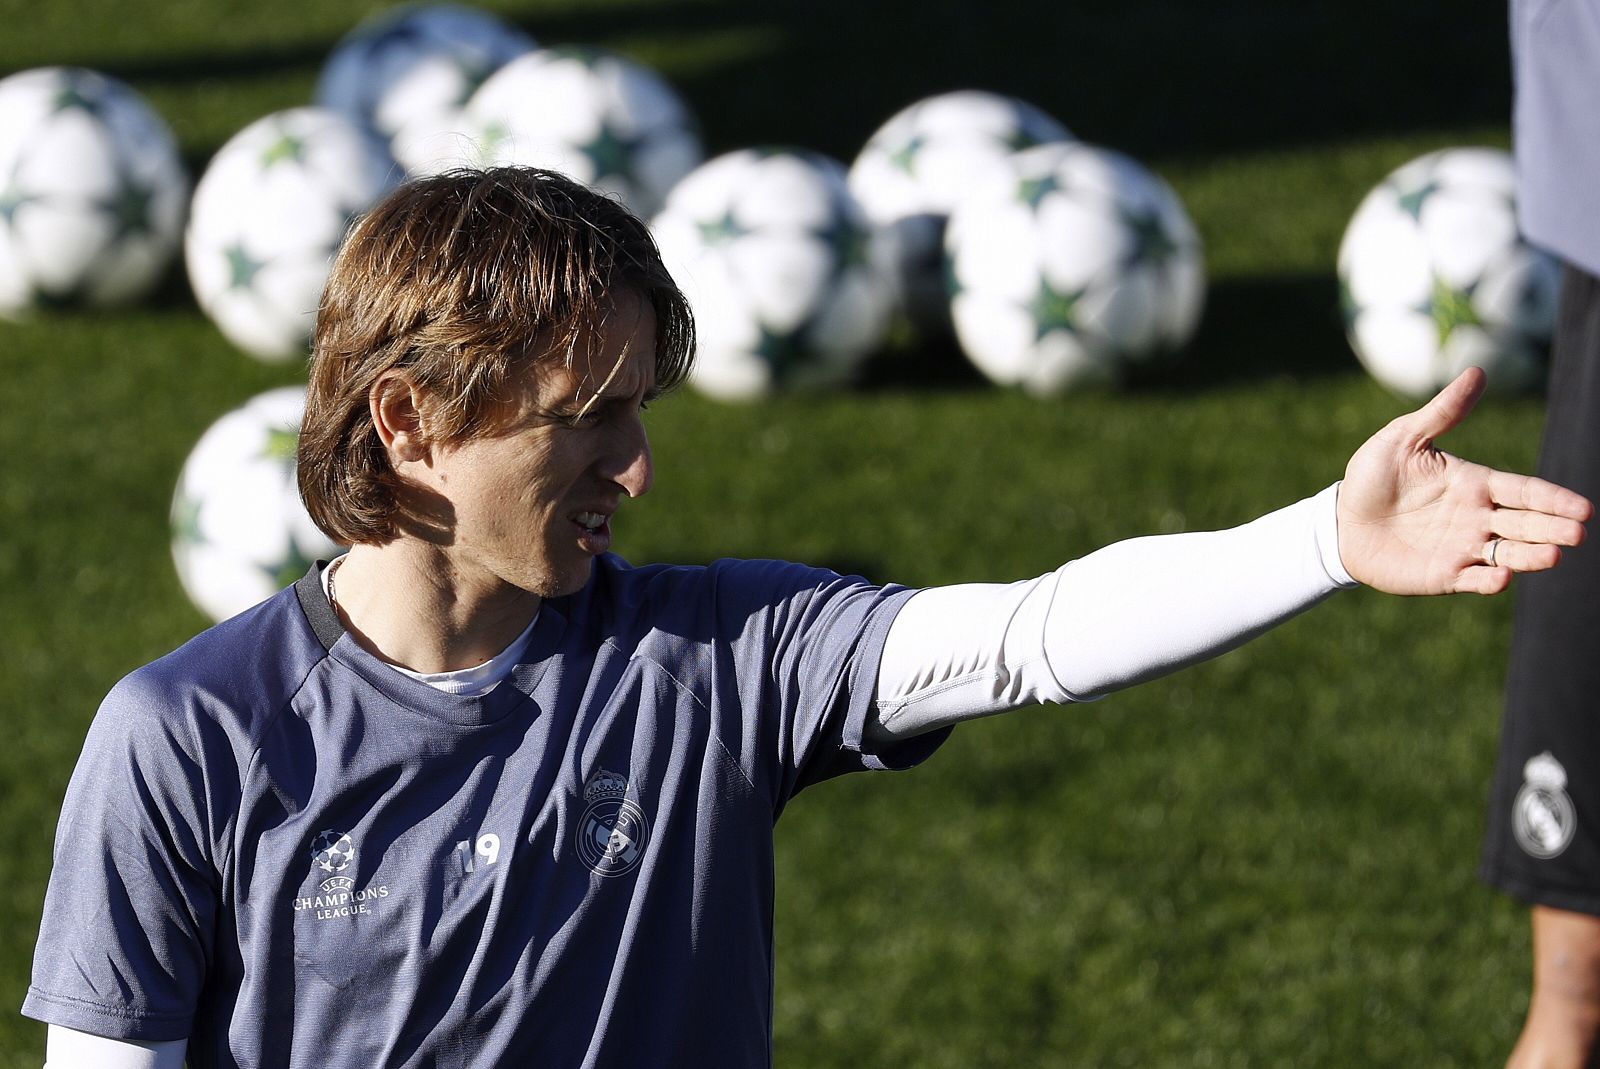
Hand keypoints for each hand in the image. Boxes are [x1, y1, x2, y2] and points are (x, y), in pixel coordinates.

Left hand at [1337, 367, 1591, 594]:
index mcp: (1474, 483)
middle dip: (1553, 528)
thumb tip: (1477, 371)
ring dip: (1531, 556)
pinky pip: (1473, 580)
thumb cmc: (1372, 477)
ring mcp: (1463, 548)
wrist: (1339, 521)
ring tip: (1553, 555)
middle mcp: (1477, 517)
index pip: (1524, 490)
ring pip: (1508, 554)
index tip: (1583, 508)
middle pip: (1525, 524)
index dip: (1553, 499)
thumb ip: (1442, 412)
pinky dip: (1489, 581)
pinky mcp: (1444, 575)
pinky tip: (1500, 578)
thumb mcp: (1403, 438)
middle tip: (1578, 533)